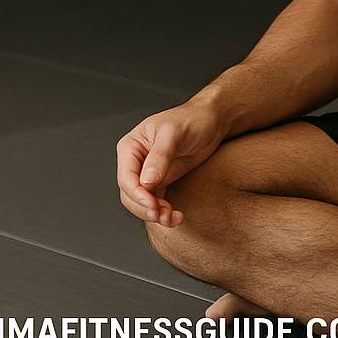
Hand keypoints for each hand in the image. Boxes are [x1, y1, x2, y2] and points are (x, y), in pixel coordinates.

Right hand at [116, 100, 224, 227]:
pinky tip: (176, 217)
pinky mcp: (162, 181)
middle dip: (146, 208)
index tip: (152, 205)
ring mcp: (148, 173)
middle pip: (131, 194)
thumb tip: (146, 181)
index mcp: (131, 146)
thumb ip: (160, 156)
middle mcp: (136, 161)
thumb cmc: (192, 119)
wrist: (211, 121)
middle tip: (163, 215)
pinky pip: (156, 202)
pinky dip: (164, 212)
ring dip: (155, 214)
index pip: (126, 177)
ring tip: (173, 218)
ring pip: (142, 202)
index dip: (136, 194)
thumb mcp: (174, 133)